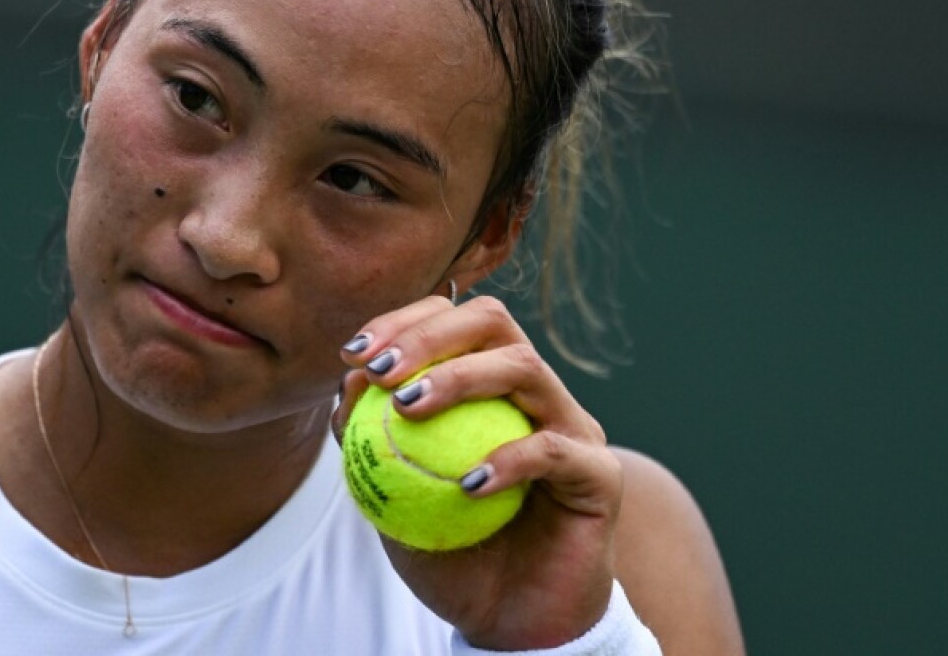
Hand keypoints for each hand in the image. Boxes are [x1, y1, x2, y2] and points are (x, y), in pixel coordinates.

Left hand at [334, 294, 621, 650]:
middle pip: (493, 322)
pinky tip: (465, 485)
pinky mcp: (599, 473)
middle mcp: (535, 394)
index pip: (452, 323)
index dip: (403, 323)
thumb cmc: (454, 556)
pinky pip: (553, 450)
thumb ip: (374, 442)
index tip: (354, 354)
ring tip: (408, 410)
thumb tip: (347, 380)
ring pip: (524, 367)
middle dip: (431, 334)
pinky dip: (506, 460)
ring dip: (460, 378)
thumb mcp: (394, 500)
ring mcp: (573, 427)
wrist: (510, 625)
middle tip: (382, 371)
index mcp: (491, 386)